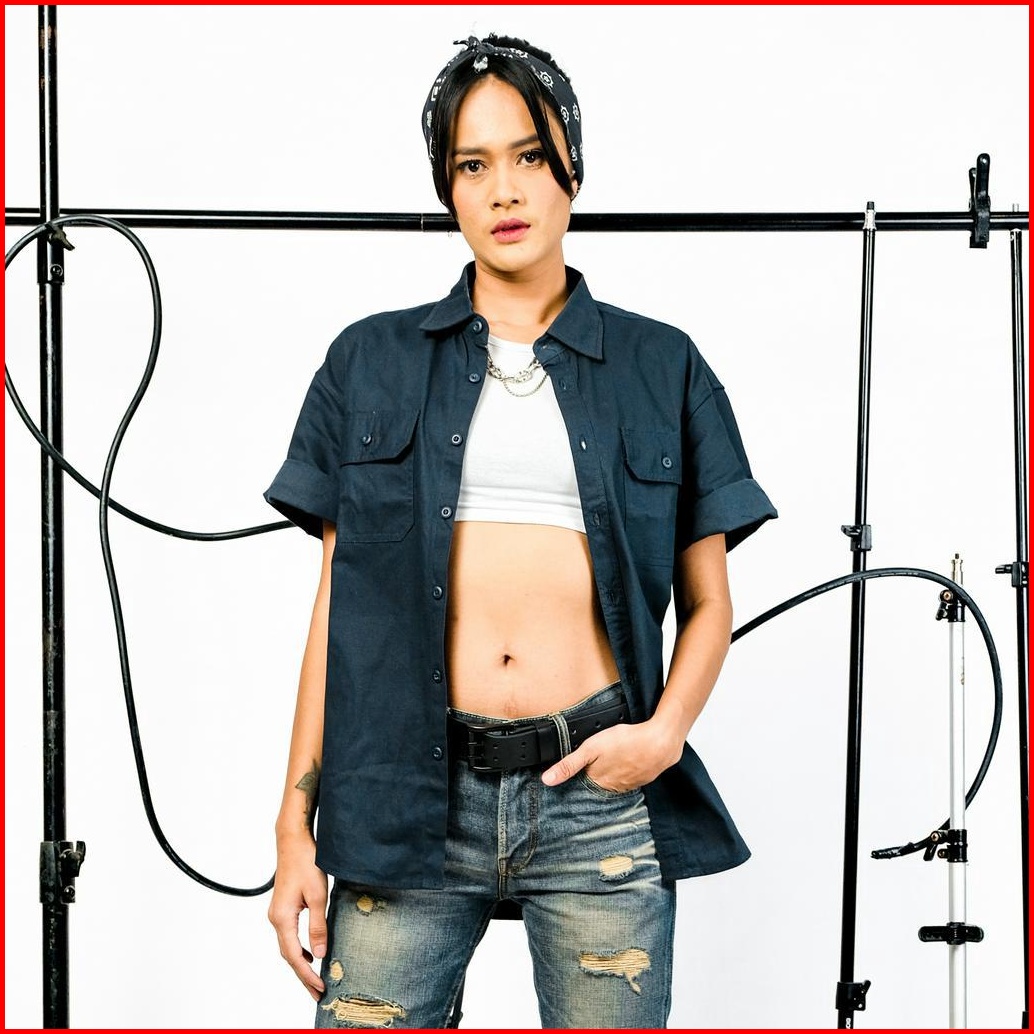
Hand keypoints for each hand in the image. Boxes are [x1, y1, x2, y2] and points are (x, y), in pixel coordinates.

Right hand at [268, 834, 328, 1000]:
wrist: (293, 840)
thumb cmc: (306, 862)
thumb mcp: (318, 895)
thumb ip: (318, 926)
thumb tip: (319, 955)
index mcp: (282, 918)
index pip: (294, 956)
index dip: (307, 974)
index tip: (320, 988)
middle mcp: (275, 919)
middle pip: (288, 956)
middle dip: (303, 975)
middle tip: (317, 993)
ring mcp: (277, 914)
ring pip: (288, 946)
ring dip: (301, 963)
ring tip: (315, 978)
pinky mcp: (283, 908)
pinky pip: (289, 935)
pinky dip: (299, 948)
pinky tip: (311, 952)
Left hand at [540, 718, 683, 791]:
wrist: (661, 741)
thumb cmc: (626, 742)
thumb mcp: (591, 749)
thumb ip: (569, 764)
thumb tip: (547, 780)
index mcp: (599, 782)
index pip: (582, 784)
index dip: (577, 777)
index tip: (575, 773)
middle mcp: (614, 787)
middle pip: (598, 784)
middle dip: (594, 777)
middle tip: (595, 764)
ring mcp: (630, 783)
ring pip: (615, 781)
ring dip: (611, 774)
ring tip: (610, 762)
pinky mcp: (643, 777)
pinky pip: (630, 777)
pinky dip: (626, 771)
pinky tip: (627, 761)